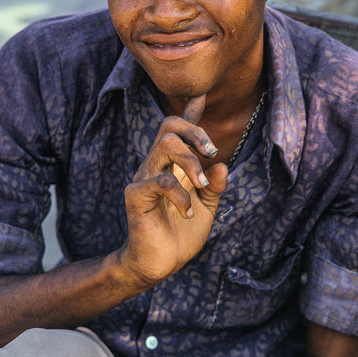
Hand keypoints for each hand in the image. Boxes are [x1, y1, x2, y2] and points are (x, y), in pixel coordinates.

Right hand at [119, 95, 227, 288]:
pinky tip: (188, 212)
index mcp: (174, 165)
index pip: (181, 132)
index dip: (191, 111)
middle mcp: (158, 165)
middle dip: (194, 130)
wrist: (160, 264)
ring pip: (164, 145)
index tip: (200, 92)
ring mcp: (145, 177)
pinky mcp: (136, 195)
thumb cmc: (180, 235)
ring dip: (189, 161)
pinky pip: (160, 181)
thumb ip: (214, 186)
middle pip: (169, 126)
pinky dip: (180, 195)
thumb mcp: (206, 209)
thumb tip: (221, 164)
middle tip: (211, 151)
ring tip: (202, 185)